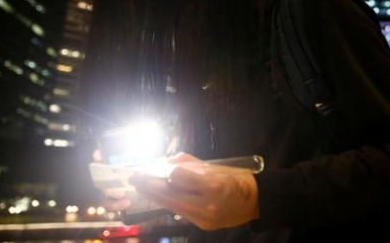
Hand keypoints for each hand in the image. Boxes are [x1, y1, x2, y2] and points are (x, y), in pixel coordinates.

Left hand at [129, 152, 259, 230]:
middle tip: (133, 178)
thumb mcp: (216, 166)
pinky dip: (169, 202)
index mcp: (214, 185)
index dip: (163, 173)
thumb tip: (166, 164)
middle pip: (171, 195)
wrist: (255, 202)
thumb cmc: (237, 179)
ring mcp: (204, 218)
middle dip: (150, 186)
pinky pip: (181, 211)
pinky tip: (158, 195)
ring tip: (140, 185)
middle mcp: (208, 205)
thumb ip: (190, 165)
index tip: (149, 168)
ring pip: (173, 205)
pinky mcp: (202, 225)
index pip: (179, 178)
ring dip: (155, 195)